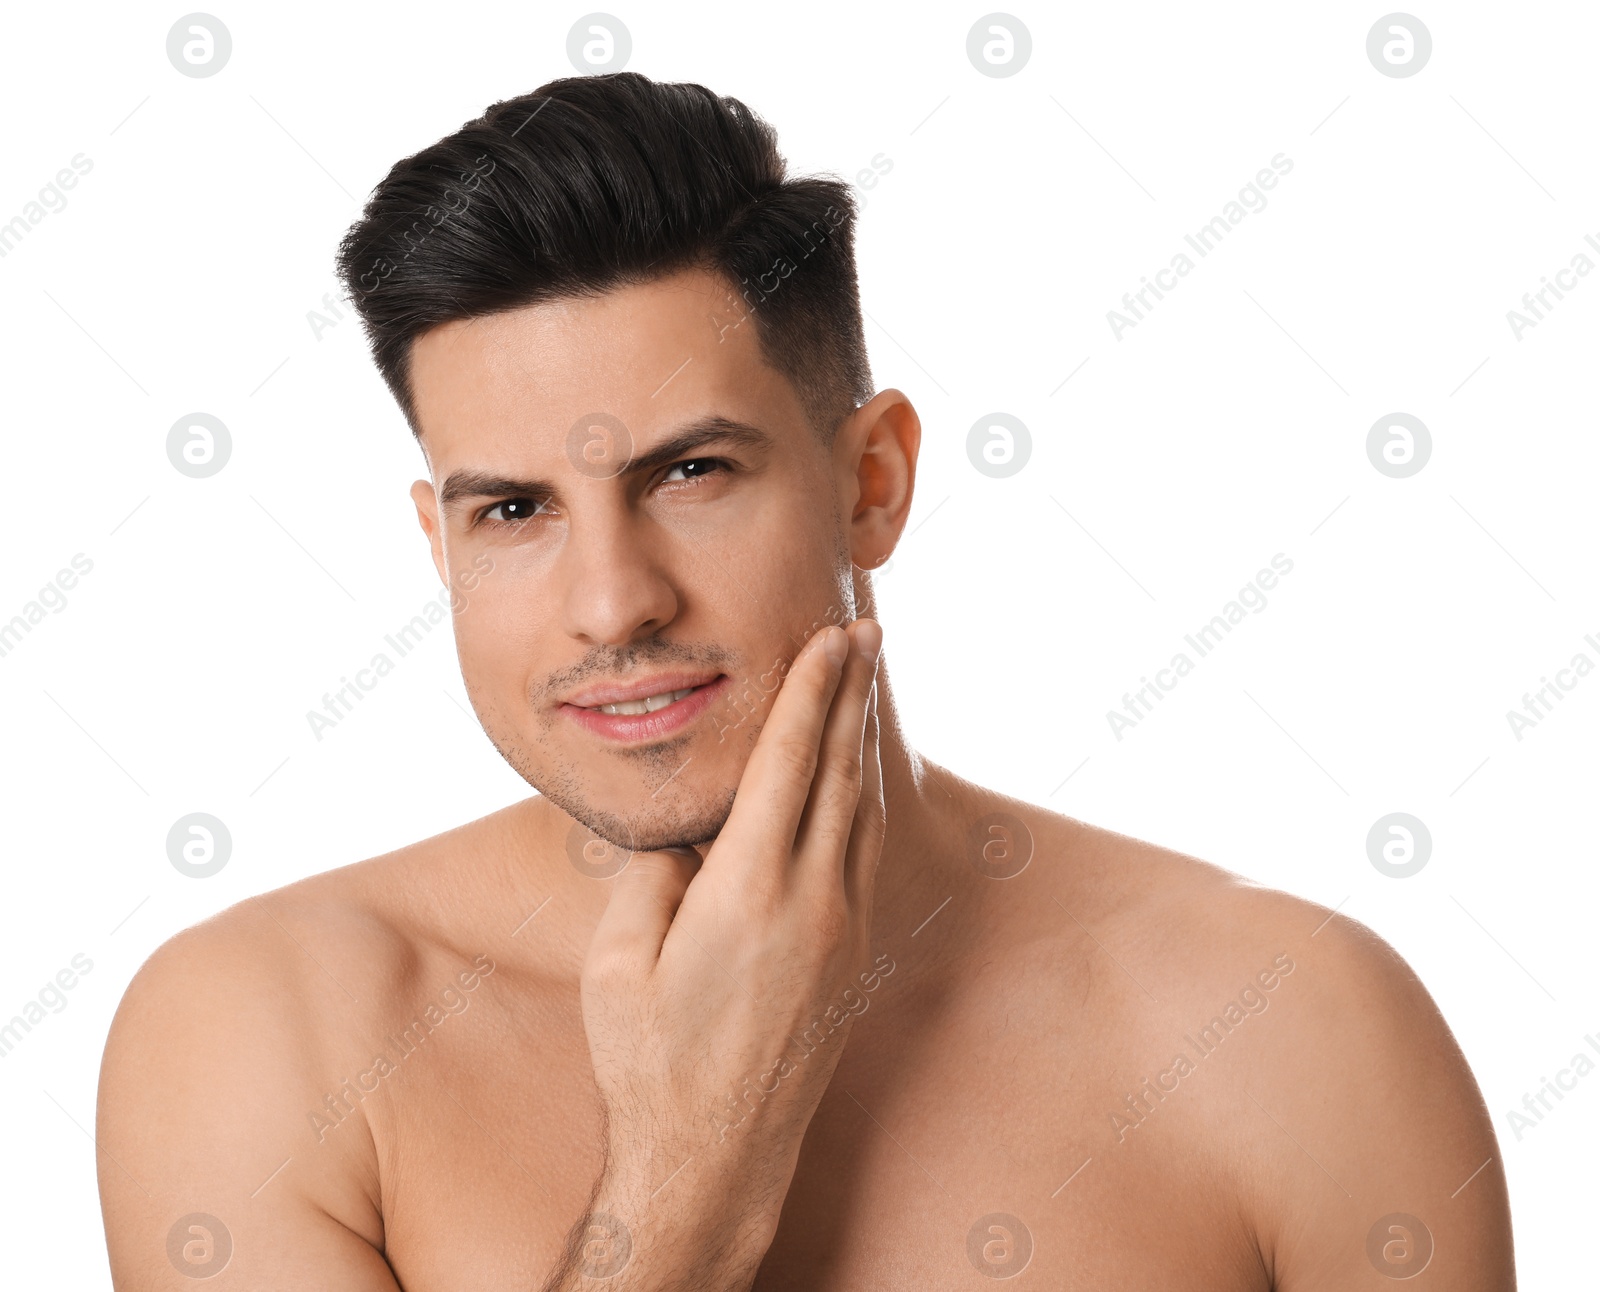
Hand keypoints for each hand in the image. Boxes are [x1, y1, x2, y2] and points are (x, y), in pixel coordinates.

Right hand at [576, 617, 884, 1272]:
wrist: (714, 1157)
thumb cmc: (650, 1063)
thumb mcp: (619, 963)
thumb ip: (652, 879)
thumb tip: (682, 830)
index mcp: (748, 893)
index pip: (789, 763)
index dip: (811, 691)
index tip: (830, 638)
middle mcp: (812, 903)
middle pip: (840, 771)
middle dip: (853, 693)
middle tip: (868, 631)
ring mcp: (842, 931)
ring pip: (863, 810)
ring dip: (864, 740)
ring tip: (868, 683)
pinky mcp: (852, 958)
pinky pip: (868, 854)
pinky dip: (865, 798)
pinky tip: (859, 778)